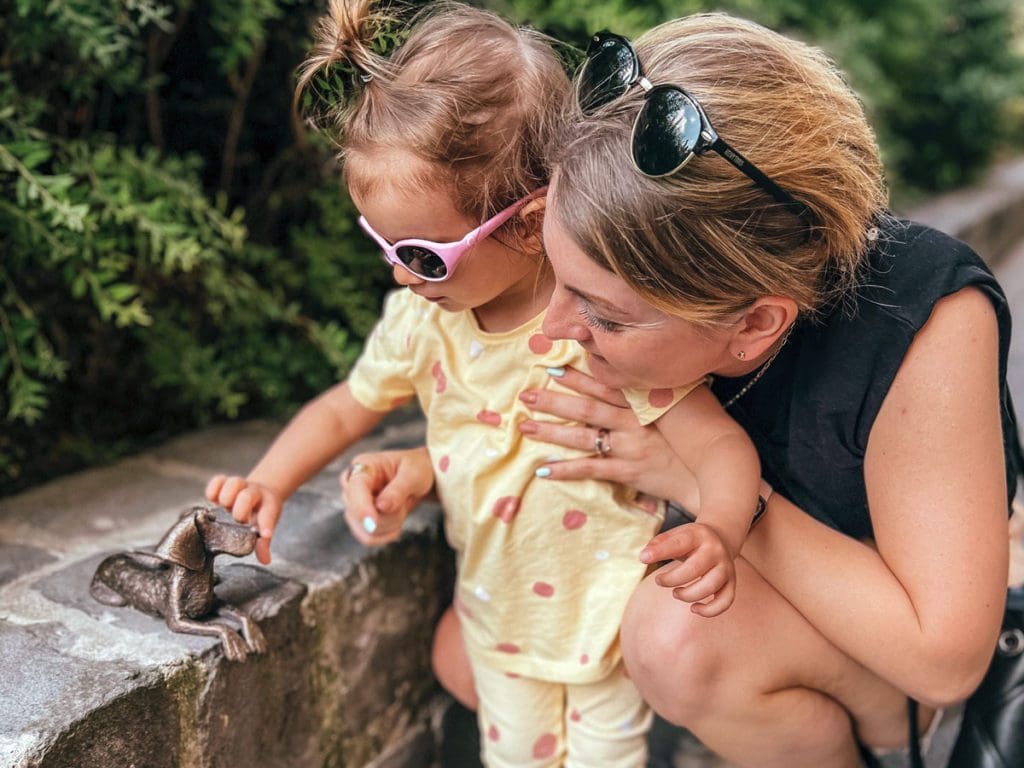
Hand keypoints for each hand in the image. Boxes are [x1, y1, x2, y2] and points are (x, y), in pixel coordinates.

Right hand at [205, 474, 282, 564]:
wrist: (261, 491)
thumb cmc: (262, 512)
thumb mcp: (266, 525)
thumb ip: (263, 543)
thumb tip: (265, 560)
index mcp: (268, 505)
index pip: (268, 516)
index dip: (266, 526)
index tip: (265, 534)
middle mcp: (254, 493)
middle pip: (247, 496)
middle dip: (240, 510)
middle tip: (238, 519)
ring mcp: (240, 486)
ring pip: (234, 483)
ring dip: (226, 497)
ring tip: (224, 507)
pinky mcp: (226, 482)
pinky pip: (218, 480)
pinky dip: (213, 490)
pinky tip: (213, 500)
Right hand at [341, 447, 435, 545]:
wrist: (416, 478)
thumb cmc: (415, 468)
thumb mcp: (414, 474)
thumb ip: (398, 489)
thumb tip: (381, 507)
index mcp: (362, 465)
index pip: (355, 489)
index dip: (362, 507)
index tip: (374, 522)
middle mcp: (351, 484)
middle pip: (360, 514)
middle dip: (389, 515)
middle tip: (406, 499)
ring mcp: (353, 503)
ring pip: (366, 530)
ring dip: (391, 524)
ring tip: (402, 507)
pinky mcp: (358, 519)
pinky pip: (368, 538)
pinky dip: (386, 536)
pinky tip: (397, 526)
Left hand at [517, 366, 699, 507]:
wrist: (715, 466)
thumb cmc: (703, 429)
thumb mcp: (687, 396)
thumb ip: (664, 381)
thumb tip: (653, 362)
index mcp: (643, 401)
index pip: (604, 384)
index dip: (578, 375)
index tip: (552, 366)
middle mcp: (633, 422)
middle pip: (586, 409)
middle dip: (553, 400)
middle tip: (525, 395)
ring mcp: (629, 447)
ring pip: (582, 437)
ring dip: (551, 431)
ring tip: (524, 426)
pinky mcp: (628, 471)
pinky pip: (591, 470)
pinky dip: (566, 470)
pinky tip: (543, 470)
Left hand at [640, 522, 736, 616]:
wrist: (721, 538)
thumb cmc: (690, 540)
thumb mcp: (676, 534)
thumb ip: (659, 544)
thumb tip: (644, 556)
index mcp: (698, 535)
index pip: (679, 543)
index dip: (660, 551)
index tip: (643, 558)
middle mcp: (715, 551)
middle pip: (695, 568)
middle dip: (672, 579)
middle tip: (659, 581)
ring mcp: (726, 567)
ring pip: (710, 586)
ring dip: (689, 595)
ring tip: (676, 593)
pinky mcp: (731, 583)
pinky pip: (726, 601)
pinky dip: (710, 610)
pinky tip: (694, 608)